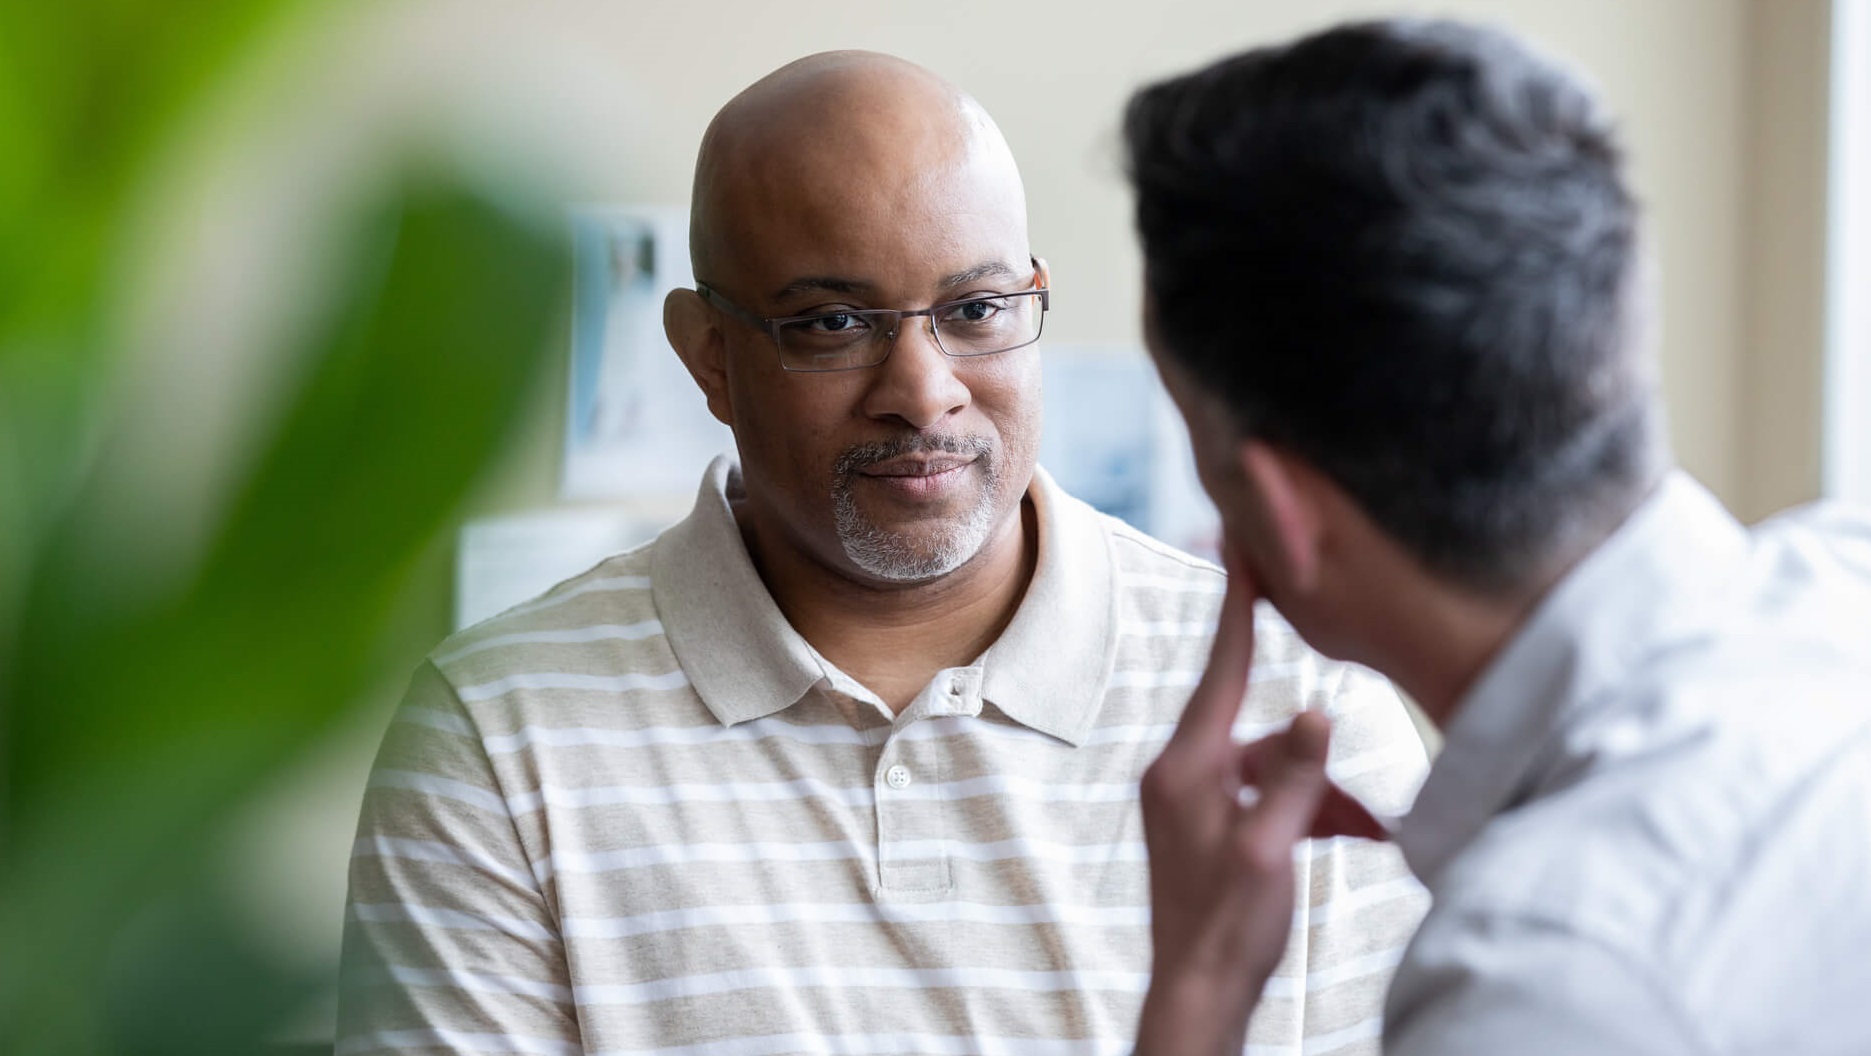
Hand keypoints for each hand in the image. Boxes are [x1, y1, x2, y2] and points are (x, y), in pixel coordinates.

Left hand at [1134, 555, 1375, 1055]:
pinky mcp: (1208, 826)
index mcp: (1185, 767)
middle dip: (1318, 762)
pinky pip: (1265, 799)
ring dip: (1323, 796)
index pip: (1221, 668)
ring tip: (1369, 833)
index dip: (1240, 606)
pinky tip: (1352, 837)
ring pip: (1274, 770)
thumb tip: (1317, 711)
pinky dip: (1307, 813)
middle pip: (1264, 733)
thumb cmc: (1228, 930)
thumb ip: (1294, 777)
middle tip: (1356, 802)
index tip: (1243, 548)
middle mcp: (1181, 773)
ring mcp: (1192, 801)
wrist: (1197, 996)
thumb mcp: (1270, 848)